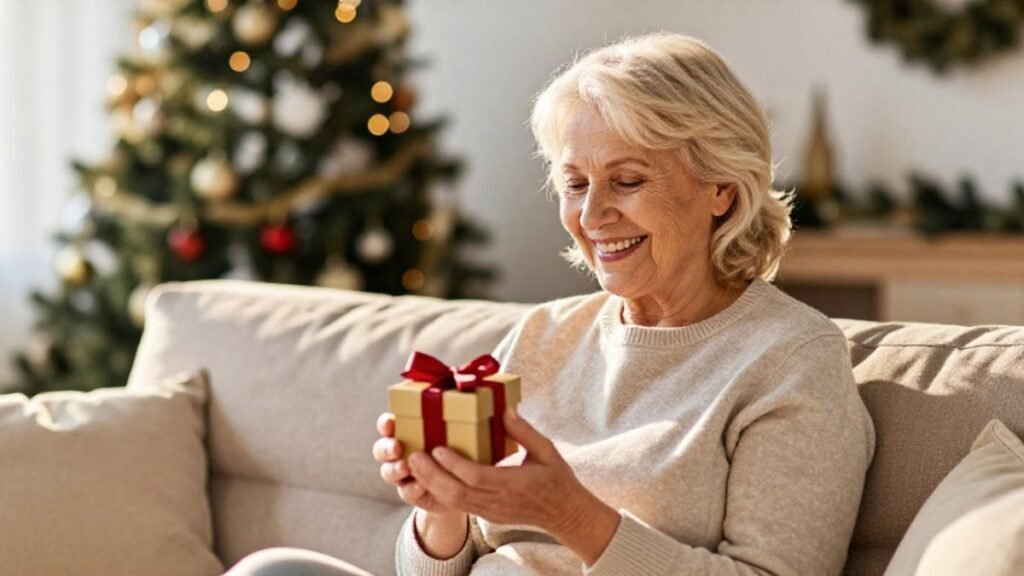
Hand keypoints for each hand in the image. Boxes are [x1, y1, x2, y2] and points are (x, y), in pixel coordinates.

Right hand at [372, 412, 459, 517]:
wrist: (464, 482)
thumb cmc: (456, 448)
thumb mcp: (453, 431)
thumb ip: (447, 421)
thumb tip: (457, 402)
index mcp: (404, 432)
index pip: (387, 425)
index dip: (385, 424)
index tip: (391, 422)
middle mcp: (398, 452)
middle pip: (382, 449)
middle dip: (386, 448)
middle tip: (396, 447)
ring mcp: (402, 474)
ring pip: (388, 472)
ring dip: (394, 469)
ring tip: (405, 467)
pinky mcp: (411, 492)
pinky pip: (406, 492)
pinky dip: (412, 488)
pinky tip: (420, 485)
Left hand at [406, 406, 610, 538]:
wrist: (565, 513)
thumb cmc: (556, 478)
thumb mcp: (546, 450)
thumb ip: (524, 431)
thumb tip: (505, 409)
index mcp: (514, 484)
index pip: (477, 476)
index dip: (454, 464)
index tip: (437, 448)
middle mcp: (499, 501)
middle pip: (457, 492)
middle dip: (431, 475)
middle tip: (413, 456)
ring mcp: (491, 511)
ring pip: (453, 502)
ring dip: (430, 484)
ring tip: (414, 465)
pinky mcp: (487, 515)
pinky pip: (459, 505)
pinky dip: (440, 492)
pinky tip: (429, 477)